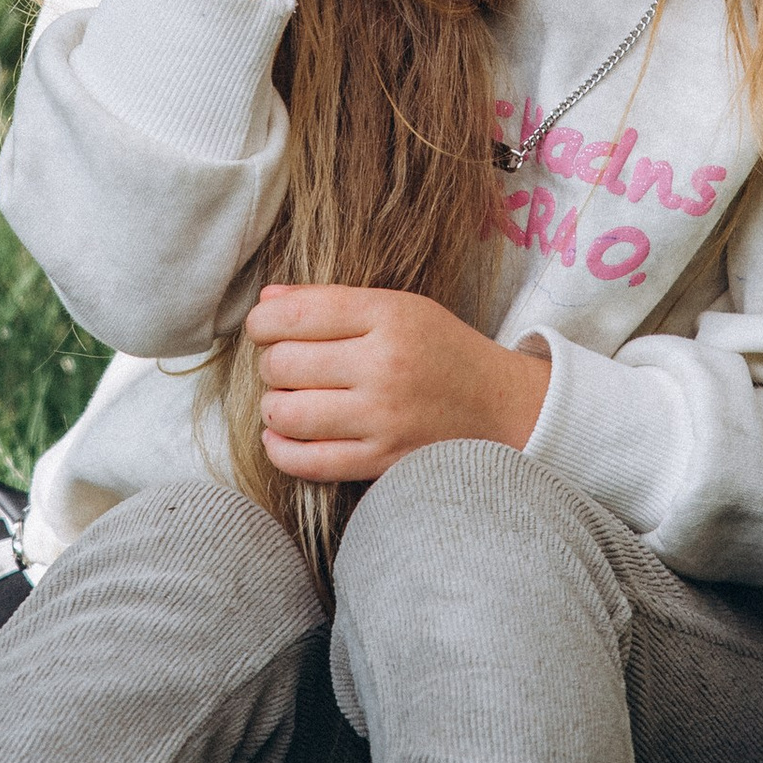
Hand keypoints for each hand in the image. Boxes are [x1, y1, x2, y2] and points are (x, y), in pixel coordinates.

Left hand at [248, 284, 546, 482]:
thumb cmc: (442, 351)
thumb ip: (331, 301)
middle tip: (285, 366)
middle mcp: (385, 366)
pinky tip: (282, 436)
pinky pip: (306, 461)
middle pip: (282, 363)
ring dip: (272, 406)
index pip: (296, 315)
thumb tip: (265, 301)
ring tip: (286, 400)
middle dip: (270, 364)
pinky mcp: (382, 461)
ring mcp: (383, 418)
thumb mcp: (400, 308)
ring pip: (286, 413)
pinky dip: (280, 449)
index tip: (263, 329)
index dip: (261, 323)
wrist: (501, 407)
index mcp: (390, 316)